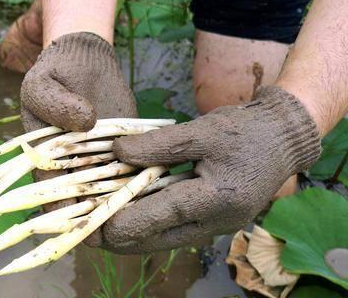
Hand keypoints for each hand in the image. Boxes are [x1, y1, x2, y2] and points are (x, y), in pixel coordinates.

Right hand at [20, 32, 137, 211]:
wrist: (85, 59)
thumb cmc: (55, 73)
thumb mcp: (42, 83)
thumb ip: (55, 103)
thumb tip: (85, 122)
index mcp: (43, 157)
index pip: (51, 190)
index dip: (64, 206)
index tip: (81, 217)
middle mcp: (71, 165)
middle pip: (83, 197)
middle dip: (97, 213)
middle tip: (116, 222)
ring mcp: (99, 159)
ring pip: (111, 189)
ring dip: (123, 201)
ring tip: (140, 210)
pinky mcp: (124, 149)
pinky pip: (132, 169)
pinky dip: (143, 179)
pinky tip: (158, 186)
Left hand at [98, 86, 320, 253]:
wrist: (283, 137)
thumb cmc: (244, 130)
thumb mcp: (201, 130)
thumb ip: (158, 145)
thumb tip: (117, 153)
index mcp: (217, 198)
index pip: (163, 214)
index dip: (126, 221)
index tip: (94, 226)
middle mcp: (217, 221)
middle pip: (159, 238)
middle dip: (121, 238)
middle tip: (85, 236)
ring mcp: (216, 225)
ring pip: (165, 239)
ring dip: (132, 235)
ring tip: (97, 231)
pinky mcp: (213, 221)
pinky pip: (174, 230)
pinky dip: (149, 226)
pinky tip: (126, 218)